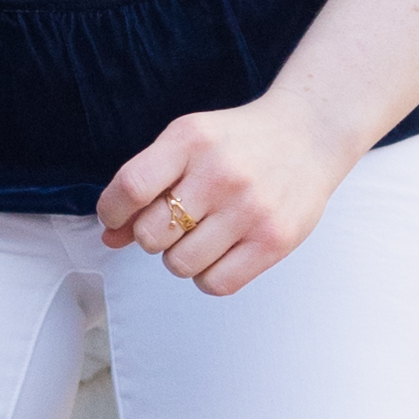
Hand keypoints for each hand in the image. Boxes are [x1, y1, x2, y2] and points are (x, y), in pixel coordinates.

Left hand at [96, 97, 353, 298]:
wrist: (308, 135)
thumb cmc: (238, 142)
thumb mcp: (187, 144)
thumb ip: (146, 184)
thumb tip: (109, 235)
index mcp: (190, 140)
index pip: (131, 188)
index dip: (113, 211)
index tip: (118, 217)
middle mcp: (220, 173)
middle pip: (150, 234)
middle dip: (151, 235)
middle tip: (173, 222)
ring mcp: (250, 208)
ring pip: (179, 265)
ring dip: (179, 257)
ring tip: (200, 235)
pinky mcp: (275, 240)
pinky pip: (215, 284)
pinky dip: (207, 275)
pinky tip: (218, 252)